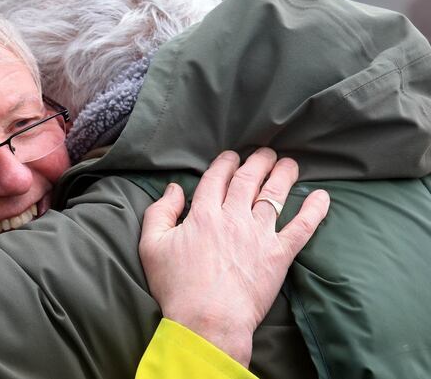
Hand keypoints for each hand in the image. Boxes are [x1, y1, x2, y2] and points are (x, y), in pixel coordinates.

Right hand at [138, 148, 329, 366]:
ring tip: (289, 163)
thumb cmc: (176, 287)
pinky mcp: (279, 256)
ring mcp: (259, 235)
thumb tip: (174, 189)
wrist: (207, 321)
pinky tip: (322, 196)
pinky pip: (301, 228)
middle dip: (257, 162)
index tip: (231, 156)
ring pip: (274, 196)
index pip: (217, 178)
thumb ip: (159, 213)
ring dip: (283, 175)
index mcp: (203, 214)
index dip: (225, 163)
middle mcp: (233, 217)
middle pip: (248, 180)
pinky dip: (314, 211)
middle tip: (265, 153)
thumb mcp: (152, 246)